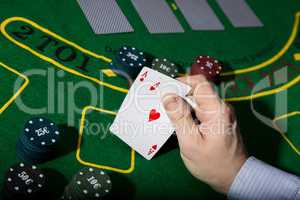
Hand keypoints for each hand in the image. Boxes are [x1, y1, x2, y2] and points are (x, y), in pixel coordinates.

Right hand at [162, 75, 246, 193]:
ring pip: (198, 102)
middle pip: (197, 92)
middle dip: (178, 96)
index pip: (200, 82)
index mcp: (217, 110)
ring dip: (183, 106)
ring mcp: (221, 114)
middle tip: (163, 106)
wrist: (235, 178)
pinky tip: (181, 124)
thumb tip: (167, 95)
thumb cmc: (212, 164)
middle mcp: (221, 108)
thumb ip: (179, 117)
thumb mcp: (190, 142)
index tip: (165, 90)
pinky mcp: (219, 121)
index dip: (181, 81)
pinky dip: (189, 114)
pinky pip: (201, 111)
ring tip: (169, 117)